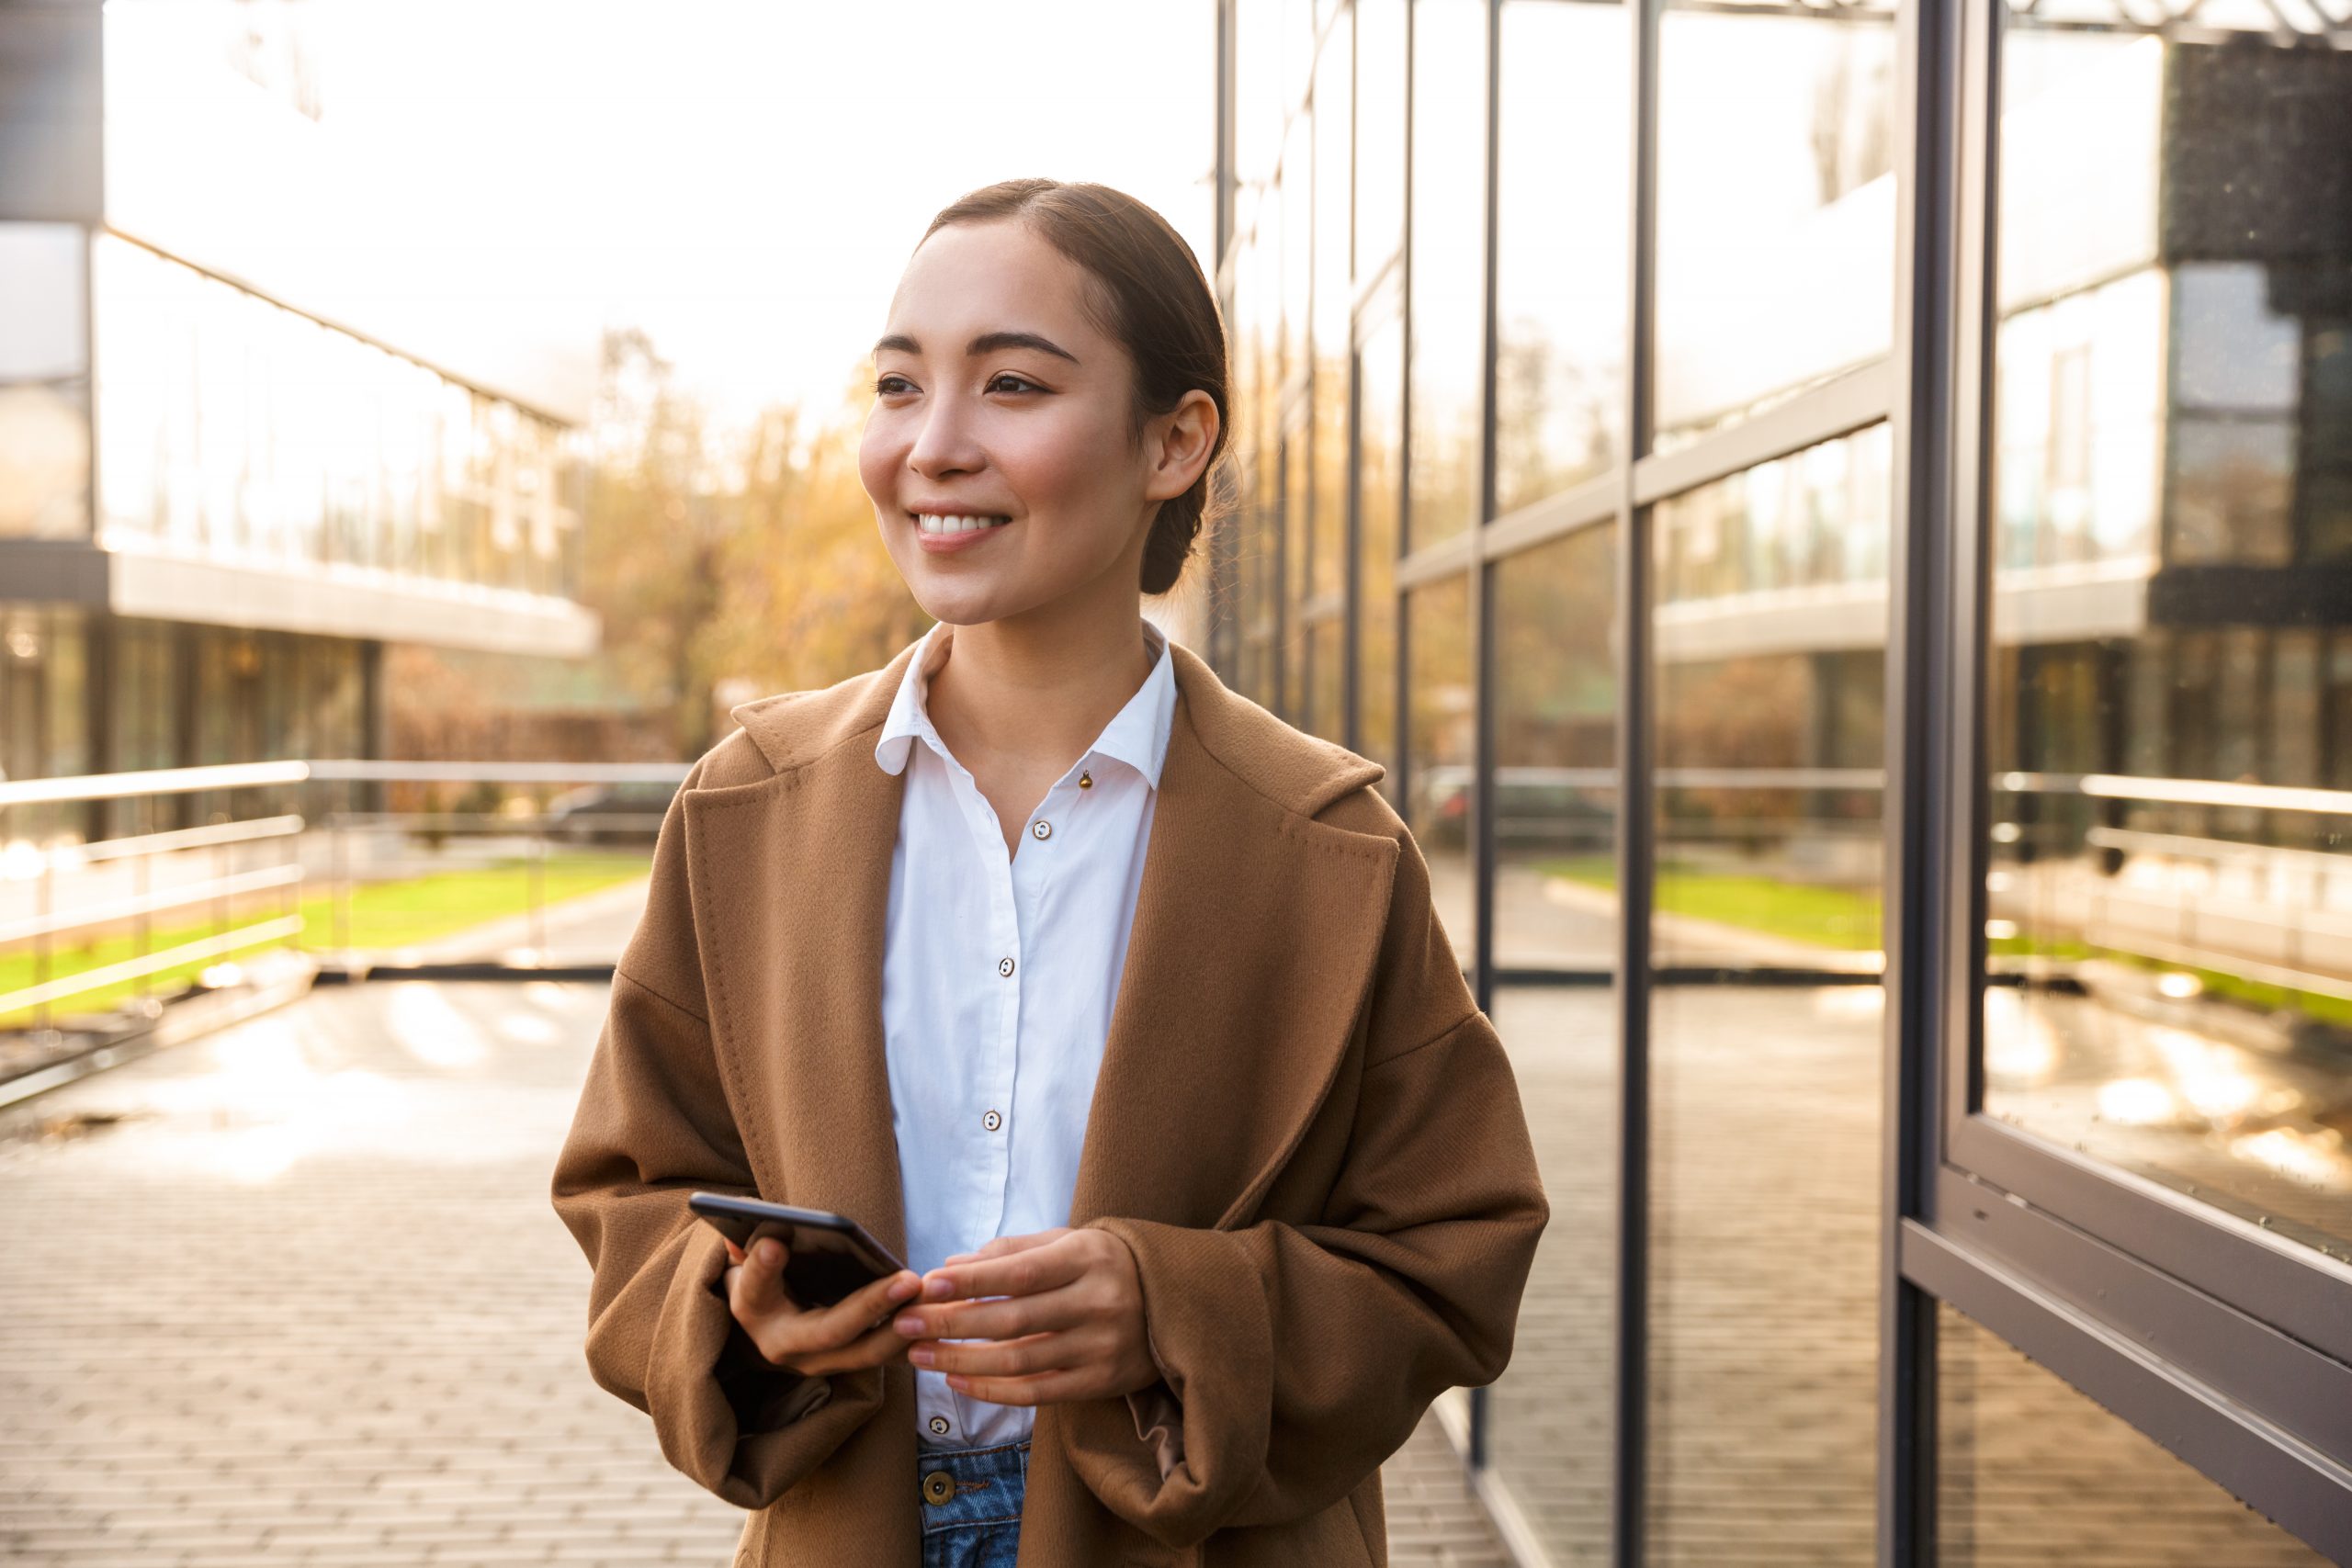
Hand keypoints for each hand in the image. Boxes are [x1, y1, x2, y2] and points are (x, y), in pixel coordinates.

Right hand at [720, 1235, 923, 1375]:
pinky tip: (942, 1311)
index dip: (765, 1271)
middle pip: (837, 1334)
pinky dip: (917, 1334)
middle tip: (909, 1280)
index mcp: (763, 1323)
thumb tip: (770, 1243)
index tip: (775, 1245)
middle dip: (874, 1306)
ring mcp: (827, 1362)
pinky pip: (890, 1353)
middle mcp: (795, 1352)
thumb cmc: (761, 1287)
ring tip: (935, 1295)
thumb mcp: (747, 1273)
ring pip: (872, 1352)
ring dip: (907, 1325)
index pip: (758, 1294)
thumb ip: (756, 1260)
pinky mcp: (854, 1362)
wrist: (769, 1326)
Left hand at [889, 1226, 1159, 1405]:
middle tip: (905, 1324)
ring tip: (919, 1356)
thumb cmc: (1105, 1265)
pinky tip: (957, 1382)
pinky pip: (1037, 1392)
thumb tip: (950, 1266)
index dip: (972, 1280)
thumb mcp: (1069, 1242)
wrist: (1175, 1302)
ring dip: (961, 1361)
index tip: (927, 1283)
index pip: (1021, 1272)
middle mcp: (1097, 1303)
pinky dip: (992, 1390)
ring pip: (1019, 1360)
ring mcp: (1100, 1347)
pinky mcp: (1100, 1382)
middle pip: (1013, 1319)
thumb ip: (1012, 1250)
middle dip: (951, 1323)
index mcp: (1088, 1259)